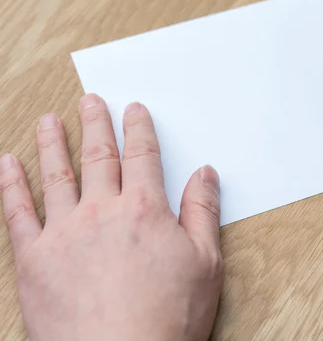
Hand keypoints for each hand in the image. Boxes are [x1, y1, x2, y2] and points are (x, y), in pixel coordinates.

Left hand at [0, 94, 222, 340]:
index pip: (142, 156)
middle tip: (90, 101)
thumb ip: (204, 211)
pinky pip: (17, 212)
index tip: (134, 110)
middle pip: (99, 156)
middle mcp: (102, 211)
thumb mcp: (206, 262)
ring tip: (50, 121)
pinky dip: (11, 185)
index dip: (138, 129)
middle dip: (96, 124)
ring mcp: (64, 232)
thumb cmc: (168, 318)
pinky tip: (8, 164)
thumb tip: (206, 173)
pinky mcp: (34, 259)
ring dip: (53, 143)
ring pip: (57, 175)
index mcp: (145, 210)